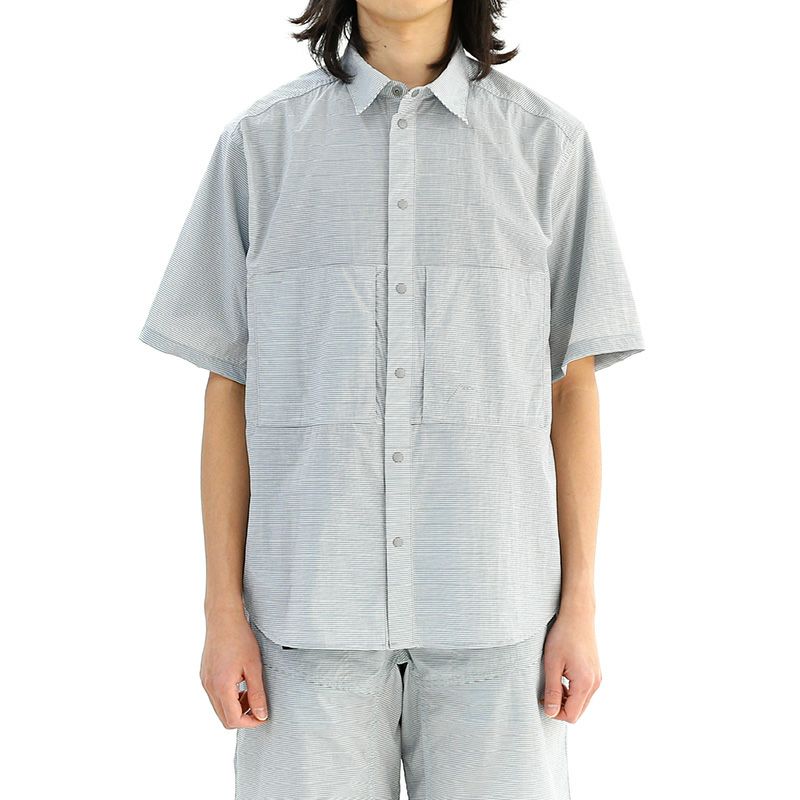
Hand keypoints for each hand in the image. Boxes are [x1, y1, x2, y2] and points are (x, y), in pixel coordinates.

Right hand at [200, 610, 268, 727]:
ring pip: (219, 707)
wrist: (223, 618)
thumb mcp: (254, 667)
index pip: (233, 720)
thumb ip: (257, 693)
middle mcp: (209, 687)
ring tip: (250, 692)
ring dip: (235, 707)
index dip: (250, 723)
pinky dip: (228, 697)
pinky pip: (215, 695)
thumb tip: (261, 715)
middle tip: (258, 706)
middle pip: (224, 718)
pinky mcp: (205, 675)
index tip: (263, 716)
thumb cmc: (239, 638)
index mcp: (221, 687)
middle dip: (243, 717)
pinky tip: (240, 683)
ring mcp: (205, 681)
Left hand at [539, 608, 601, 722]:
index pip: (571, 716)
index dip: (555, 712)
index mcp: (585, 683)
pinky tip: (563, 676)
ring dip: (567, 699)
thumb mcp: (552, 664)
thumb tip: (550, 712)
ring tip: (554, 681)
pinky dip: (573, 691)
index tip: (542, 699)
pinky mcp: (596, 672)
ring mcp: (597, 678)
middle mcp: (595, 684)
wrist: (578, 616)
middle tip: (547, 691)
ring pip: (582, 702)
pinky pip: (585, 691)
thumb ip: (552, 690)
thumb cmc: (563, 636)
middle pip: (578, 712)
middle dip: (561, 707)